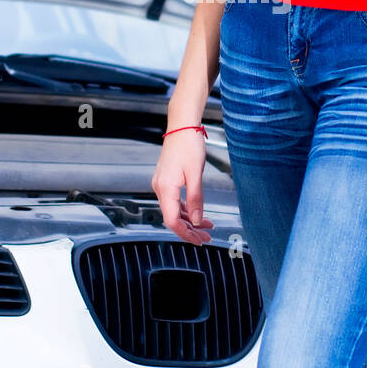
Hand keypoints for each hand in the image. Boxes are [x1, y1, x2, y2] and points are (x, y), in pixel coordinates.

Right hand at [152, 129, 213, 243]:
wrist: (182, 127)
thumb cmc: (188, 145)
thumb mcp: (195, 174)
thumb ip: (196, 199)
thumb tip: (197, 220)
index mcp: (165, 188)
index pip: (172, 220)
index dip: (185, 233)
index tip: (198, 240)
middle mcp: (160, 188)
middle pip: (172, 218)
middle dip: (190, 230)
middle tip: (206, 238)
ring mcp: (162, 184)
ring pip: (174, 210)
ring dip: (189, 221)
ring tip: (206, 228)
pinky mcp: (166, 180)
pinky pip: (174, 201)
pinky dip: (186, 210)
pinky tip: (198, 214)